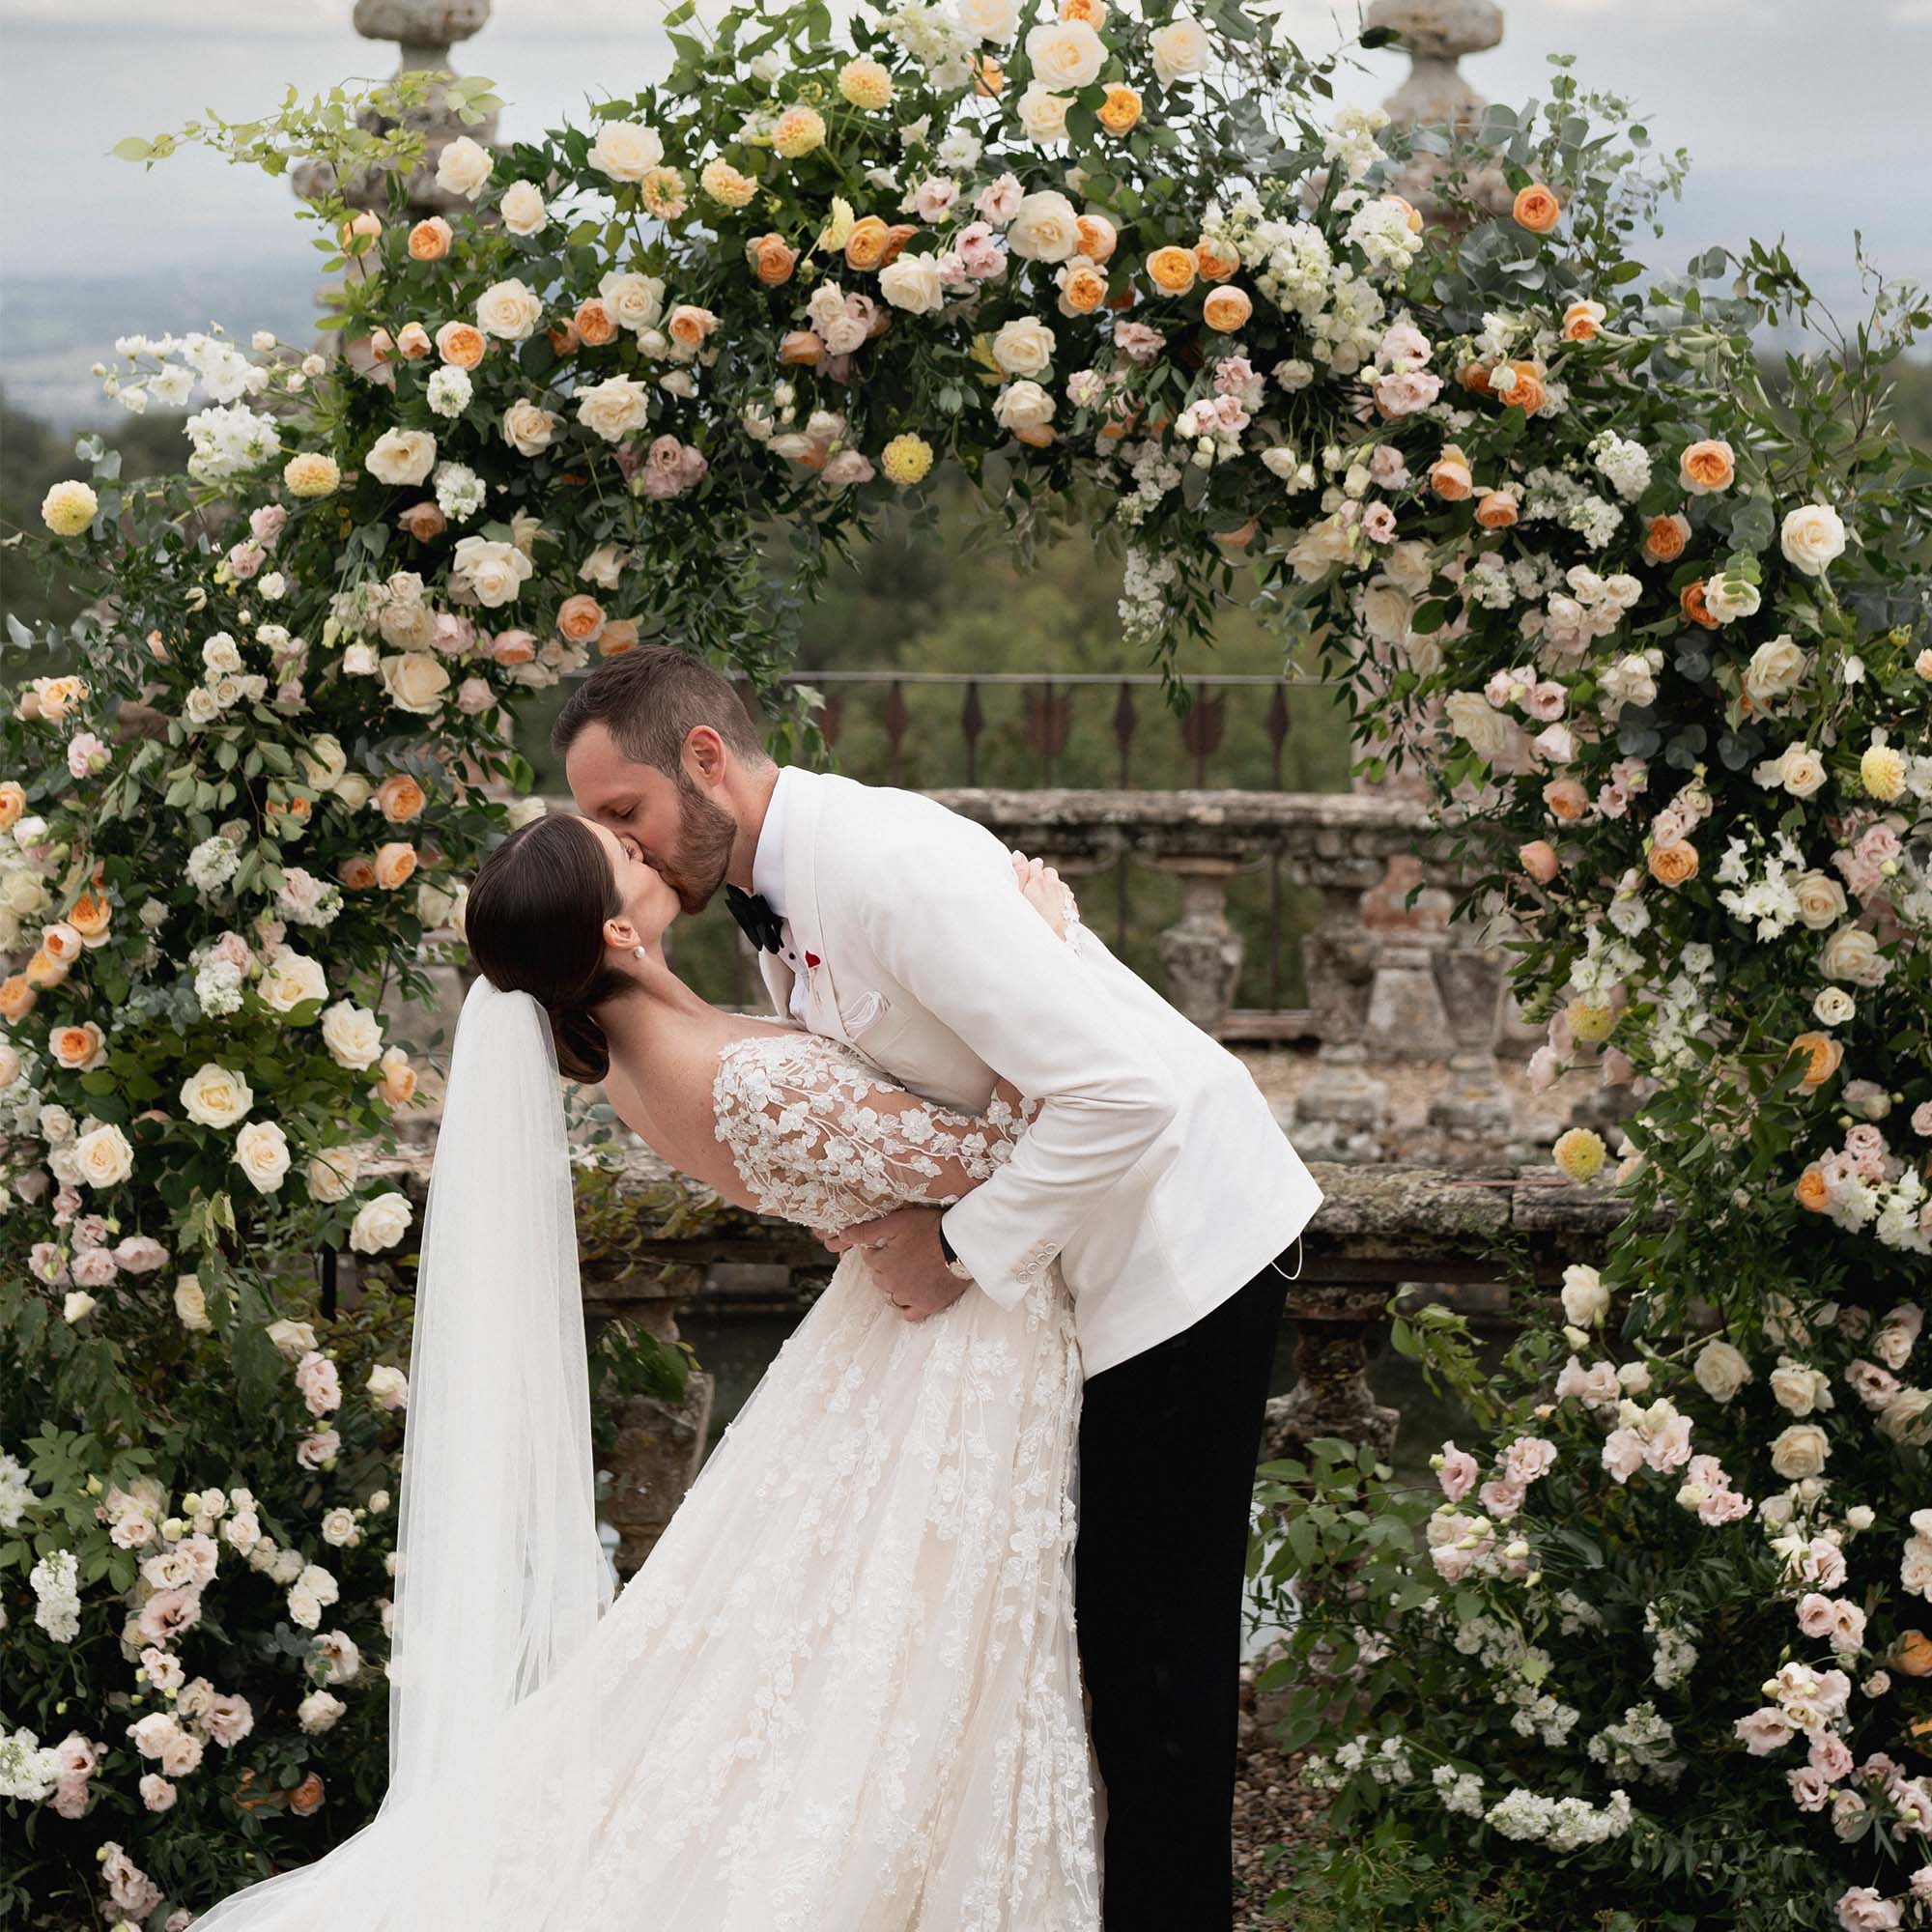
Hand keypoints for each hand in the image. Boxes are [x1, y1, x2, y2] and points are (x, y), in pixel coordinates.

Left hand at [823, 1205, 970, 1321]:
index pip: (870, 1259)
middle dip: (885, 1267)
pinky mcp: (927, 1306)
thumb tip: (842, 1235)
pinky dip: (907, 1307)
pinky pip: (908, 1315)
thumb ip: (868, 1230)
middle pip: (878, 1278)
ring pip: (891, 1297)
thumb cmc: (931, 1229)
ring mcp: (909, 1298)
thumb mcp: (897, 1222)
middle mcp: (892, 1284)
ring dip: (895, 1286)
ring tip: (909, 1272)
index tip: (892, 1242)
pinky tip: (912, 1296)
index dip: (879, 1249)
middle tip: (904, 1255)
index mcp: (883, 1263)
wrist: (963, 1244)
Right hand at [1010, 849, 1077, 938]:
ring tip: (1043, 903)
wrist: (1050, 945)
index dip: (1028, 871)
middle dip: (1042, 877)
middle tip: (1032, 893)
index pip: (1034, 864)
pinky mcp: (1072, 906)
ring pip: (1058, 883)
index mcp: (1038, 881)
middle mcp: (1054, 885)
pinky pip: (1066, 895)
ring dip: (1052, 887)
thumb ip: (1019, 874)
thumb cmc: (1029, 922)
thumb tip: (1018, 854)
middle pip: (1048, 871)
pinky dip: (1060, 898)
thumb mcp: (1017, 898)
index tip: (1024, 881)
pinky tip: (1053, 909)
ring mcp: (1065, 895)